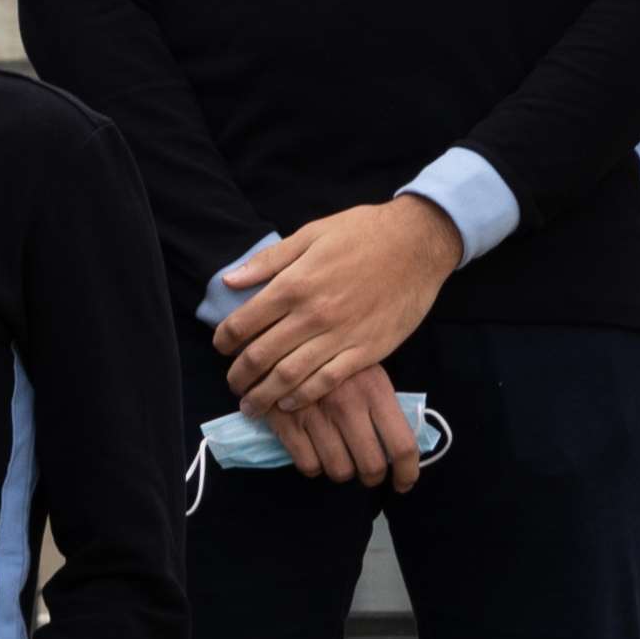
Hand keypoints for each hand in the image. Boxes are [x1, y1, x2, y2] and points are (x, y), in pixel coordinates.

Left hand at [216, 199, 461, 414]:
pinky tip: (289, 402)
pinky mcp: (366, 351)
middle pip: (260, 356)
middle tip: (233, 384)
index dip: (224, 341)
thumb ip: (269, 261)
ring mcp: (340, 336)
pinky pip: (326, 382)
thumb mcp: (311, 234)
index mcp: (294, 284)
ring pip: (288, 376)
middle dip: (239, 376)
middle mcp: (312, 315)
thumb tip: (229, 280)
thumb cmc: (363, 233)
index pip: (242, 323)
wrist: (418, 244)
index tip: (221, 348)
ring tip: (252, 406)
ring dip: (264, 396)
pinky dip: (303, 397)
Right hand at [277, 364, 425, 492]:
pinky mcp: (286, 422)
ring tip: (340, 460)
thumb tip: (397, 447)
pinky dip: (314, 466)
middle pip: (371, 465)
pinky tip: (315, 453)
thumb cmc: (331, 356)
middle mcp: (348, 404)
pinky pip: (308, 465)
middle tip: (369, 474)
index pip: (402, 445)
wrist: (278, 339)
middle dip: (373, 477)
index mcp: (375, 389)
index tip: (404, 483)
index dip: (407, 473)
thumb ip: (383, 404)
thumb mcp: (366, 369)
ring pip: (339, 470)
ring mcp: (315, 415)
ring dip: (343, 471)